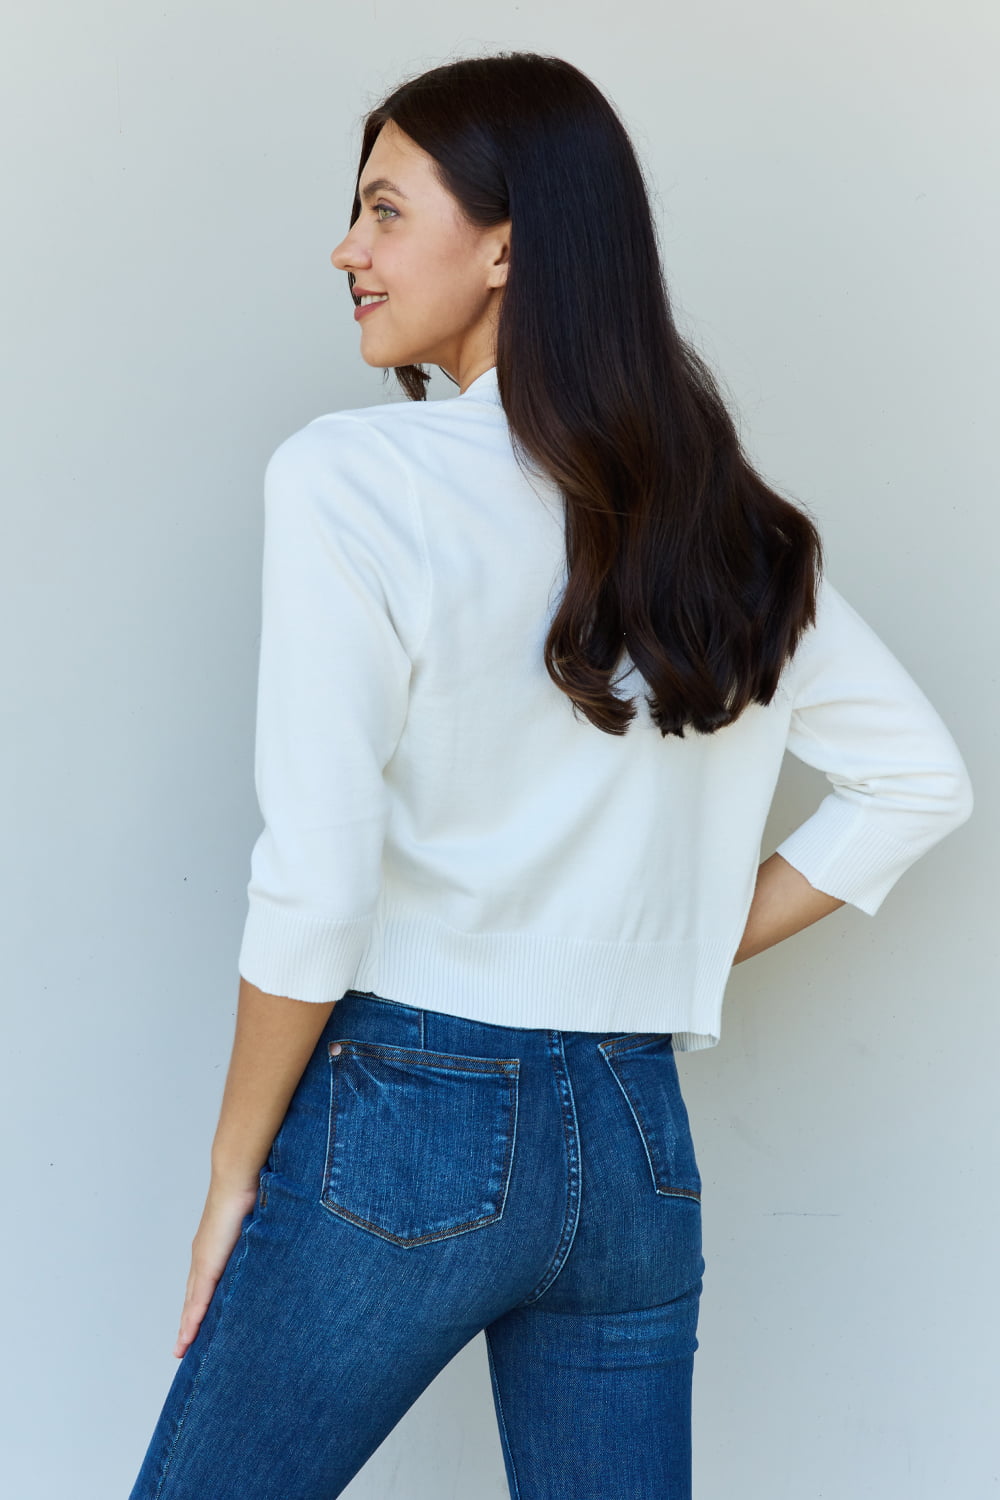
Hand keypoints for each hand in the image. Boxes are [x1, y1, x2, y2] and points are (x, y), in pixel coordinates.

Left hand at [173, 1177, 260, 1358]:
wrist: (239, 1177)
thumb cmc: (252, 1192)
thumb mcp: (257, 1225)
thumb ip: (260, 1239)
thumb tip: (276, 1244)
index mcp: (214, 1248)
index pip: (204, 1284)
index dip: (199, 1305)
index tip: (195, 1326)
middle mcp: (203, 1256)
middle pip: (193, 1298)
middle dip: (189, 1322)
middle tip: (184, 1347)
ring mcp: (203, 1260)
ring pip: (192, 1302)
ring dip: (188, 1325)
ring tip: (183, 1348)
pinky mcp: (208, 1262)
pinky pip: (199, 1297)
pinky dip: (193, 1318)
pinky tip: (189, 1335)